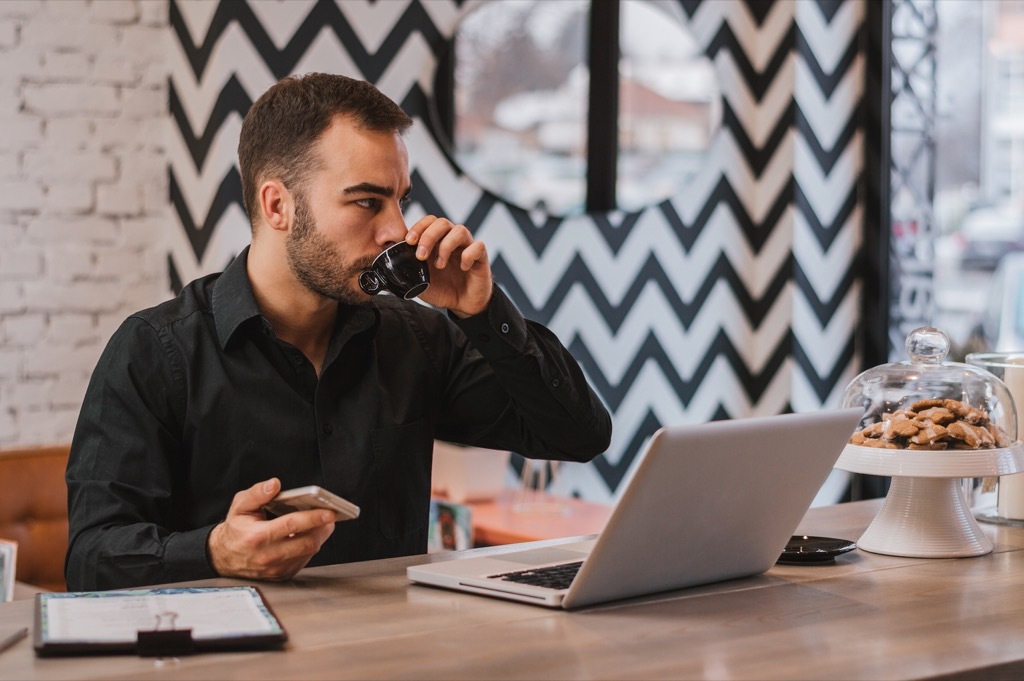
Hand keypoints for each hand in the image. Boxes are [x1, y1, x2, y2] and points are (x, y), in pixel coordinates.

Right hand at [207, 478, 335, 580]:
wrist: (223, 557)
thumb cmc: (236, 529)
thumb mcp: (240, 506)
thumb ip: (257, 493)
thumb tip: (274, 484)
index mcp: (257, 537)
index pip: (291, 525)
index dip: (313, 518)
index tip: (329, 512)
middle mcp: (268, 556)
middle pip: (306, 542)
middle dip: (323, 528)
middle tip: (331, 515)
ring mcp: (276, 568)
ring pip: (308, 552)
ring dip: (319, 536)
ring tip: (323, 522)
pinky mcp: (282, 575)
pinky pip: (304, 559)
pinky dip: (310, 546)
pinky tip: (310, 534)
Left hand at [405, 215, 491, 317]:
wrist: (463, 305)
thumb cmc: (443, 289)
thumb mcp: (419, 282)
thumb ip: (406, 273)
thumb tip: (386, 271)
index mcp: (437, 242)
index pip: (429, 222)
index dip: (418, 227)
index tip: (409, 241)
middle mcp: (452, 240)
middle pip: (442, 222)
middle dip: (428, 237)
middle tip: (421, 255)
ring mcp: (467, 247)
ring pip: (460, 230)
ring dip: (446, 246)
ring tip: (440, 265)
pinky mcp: (481, 258)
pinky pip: (478, 246)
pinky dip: (468, 255)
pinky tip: (463, 267)